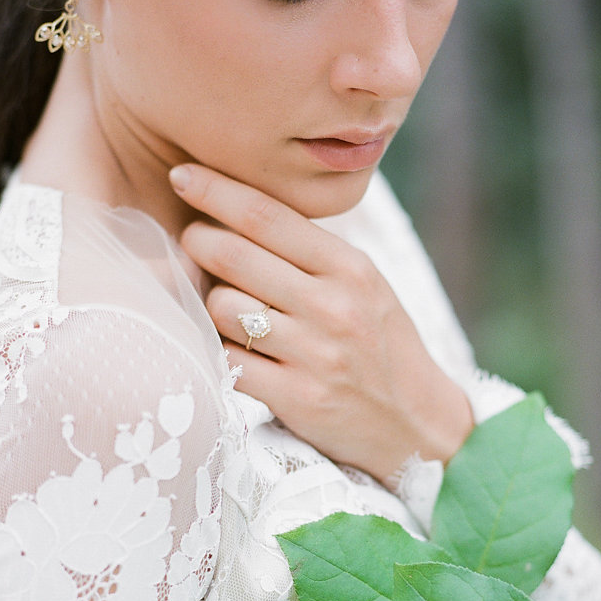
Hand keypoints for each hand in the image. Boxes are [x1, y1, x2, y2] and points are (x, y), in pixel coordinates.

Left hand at [172, 163, 473, 484]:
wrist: (418, 426)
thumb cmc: (381, 346)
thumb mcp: (365, 286)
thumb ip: (312, 252)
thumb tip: (239, 209)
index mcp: (350, 268)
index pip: (268, 215)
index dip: (216, 190)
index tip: (182, 174)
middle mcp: (333, 305)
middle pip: (233, 256)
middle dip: (197, 242)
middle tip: (190, 243)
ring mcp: (314, 353)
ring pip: (222, 307)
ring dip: (210, 304)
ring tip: (225, 309)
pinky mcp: (297, 398)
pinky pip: (228, 361)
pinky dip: (218, 352)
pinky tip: (230, 350)